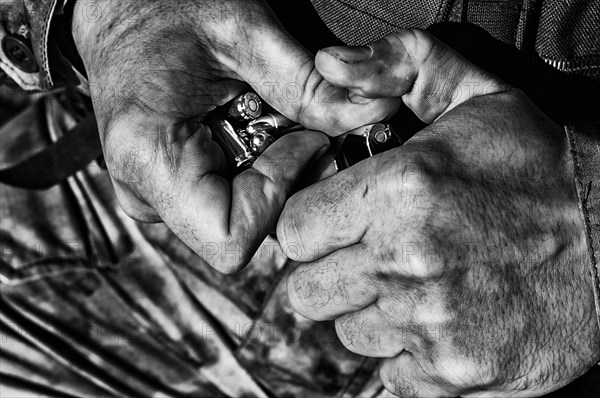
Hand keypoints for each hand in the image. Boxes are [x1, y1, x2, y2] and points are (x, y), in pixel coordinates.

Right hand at [71, 0, 398, 272]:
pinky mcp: (170, 192)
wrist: (122, 9)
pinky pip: (230, 203)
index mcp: (150, 158)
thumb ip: (309, 88)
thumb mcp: (245, 33)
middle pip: (243, 234)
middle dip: (287, 185)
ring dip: (275, 176)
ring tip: (269, 117)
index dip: (280, 195)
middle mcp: (145, 193)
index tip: (302, 138)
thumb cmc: (170, 7)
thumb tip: (375, 118)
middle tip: (301, 125)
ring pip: (241, 222)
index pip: (232, 237)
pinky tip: (252, 127)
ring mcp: (156, 198)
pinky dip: (258, 171)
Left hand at [278, 29, 599, 395]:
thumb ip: (395, 65)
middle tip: (369, 257)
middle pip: (306, 292)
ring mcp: (431, 321)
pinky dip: (408, 355)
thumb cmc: (538, 168)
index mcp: (398, 189)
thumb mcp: (472, 94)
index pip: (293, 230)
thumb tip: (327, 65)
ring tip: (415, 285)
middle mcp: (406, 258)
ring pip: (348, 334)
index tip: (336, 225)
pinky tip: (439, 321)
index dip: (310, 228)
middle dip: (329, 275)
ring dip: (371, 313)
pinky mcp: (457, 371)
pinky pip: (392, 375)